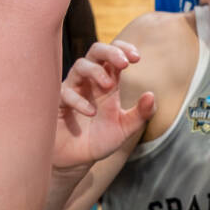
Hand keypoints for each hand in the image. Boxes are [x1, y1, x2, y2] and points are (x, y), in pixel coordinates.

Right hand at [55, 40, 155, 169]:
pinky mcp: (58, 104)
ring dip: (96, 71)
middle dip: (110, 52)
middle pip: (96, 51)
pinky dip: (78, 100)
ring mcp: (73, 90)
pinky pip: (65, 92)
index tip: (137, 58)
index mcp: (108, 82)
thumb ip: (141, 114)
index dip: (124, 49)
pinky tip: (91, 112)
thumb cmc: (99, 139)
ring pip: (80, 65)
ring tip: (109, 86)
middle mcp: (90, 81)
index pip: (114, 55)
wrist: (77, 160)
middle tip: (125, 63)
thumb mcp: (125, 128)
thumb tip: (151, 95)